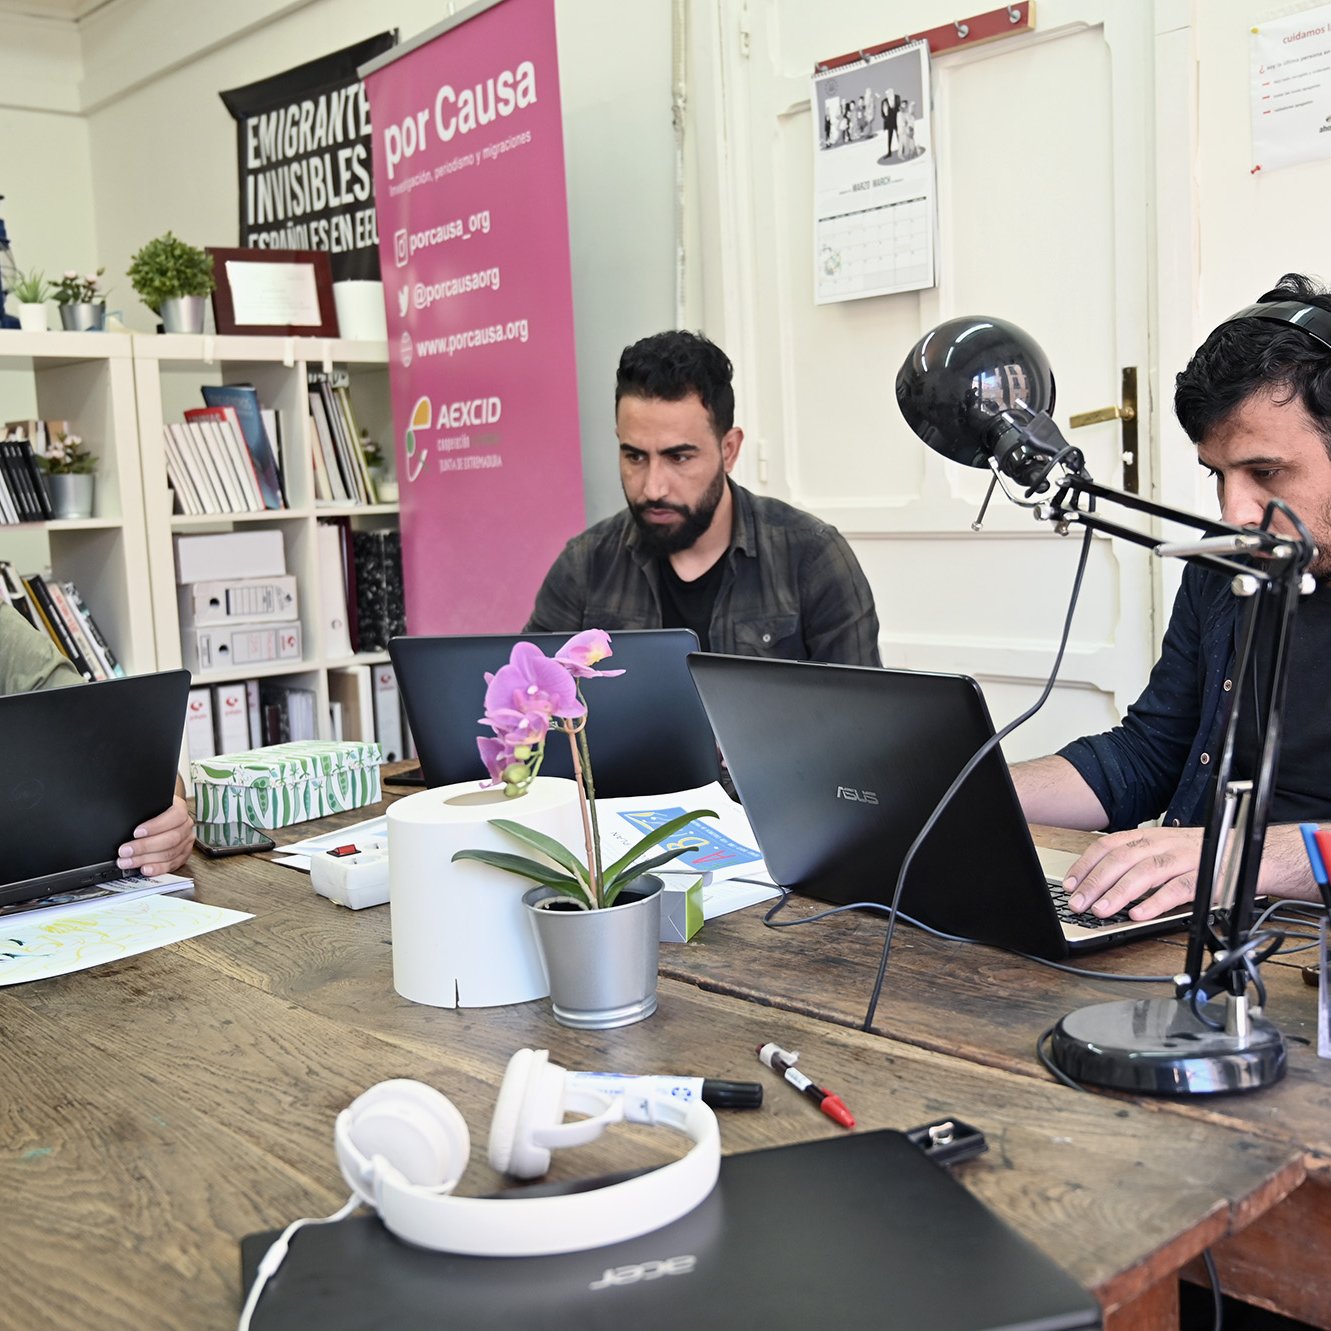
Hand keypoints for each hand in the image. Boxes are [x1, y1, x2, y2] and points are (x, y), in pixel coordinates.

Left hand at [118, 795, 193, 876]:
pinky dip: (158, 868)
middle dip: (145, 846)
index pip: (174, 817)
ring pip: (170, 853)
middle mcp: (185, 825)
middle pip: (171, 838)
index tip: (136, 832)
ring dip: (146, 859)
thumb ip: (141, 808)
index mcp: (180, 808)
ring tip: (128, 862)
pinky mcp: (183, 855)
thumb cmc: (152, 811)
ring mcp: (185, 841)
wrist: (160, 817)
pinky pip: (172, 864)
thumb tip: (123, 814)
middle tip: (126, 850)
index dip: (155, 826)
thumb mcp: (147, 805)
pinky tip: (145, 869)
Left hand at [1063, 825, 1205, 920]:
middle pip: (1122, 859)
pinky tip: (1138, 915)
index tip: (1069, 884)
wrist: (1250, 852)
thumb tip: (1101, 883)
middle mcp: (1163, 844)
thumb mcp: (1165, 850)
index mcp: (1149, 837)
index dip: (1086, 865)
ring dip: (1119, 893)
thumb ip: (1137, 861)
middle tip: (1077, 903)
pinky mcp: (1205, 876)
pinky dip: (1155, 902)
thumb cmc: (1203, 854)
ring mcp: (1184, 859)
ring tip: (1101, 911)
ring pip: (1145, 872)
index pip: (1108, 846)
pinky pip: (1177, 889)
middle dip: (1095, 882)